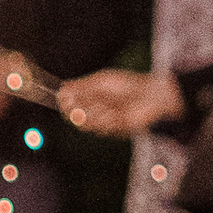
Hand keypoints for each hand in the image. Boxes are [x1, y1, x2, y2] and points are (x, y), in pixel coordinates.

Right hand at [59, 65, 181, 135]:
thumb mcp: (102, 81)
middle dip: (75, 108)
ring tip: (106, 104)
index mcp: (90, 98)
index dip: (64, 102)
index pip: (69, 104)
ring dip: (92, 113)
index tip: (63, 98)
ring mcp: (102, 122)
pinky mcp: (112, 131)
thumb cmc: (128, 85)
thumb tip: (61, 89)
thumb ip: (81, 86)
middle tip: (84, 102)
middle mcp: (94, 111)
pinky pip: (100, 128)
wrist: (150, 96)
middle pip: (73, 116)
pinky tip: (115, 112)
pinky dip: (104, 119)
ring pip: (85, 123)